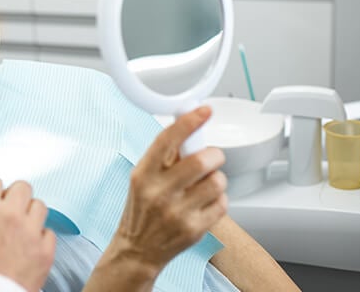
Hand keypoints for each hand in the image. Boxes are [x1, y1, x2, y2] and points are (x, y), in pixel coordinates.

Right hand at [0, 177, 55, 291]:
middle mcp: (10, 213)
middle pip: (22, 187)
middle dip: (14, 196)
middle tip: (7, 211)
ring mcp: (30, 231)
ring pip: (39, 206)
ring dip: (30, 213)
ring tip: (20, 227)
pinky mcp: (44, 251)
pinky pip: (49, 233)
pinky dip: (41, 238)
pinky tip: (29, 246)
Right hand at [110, 106, 227, 275]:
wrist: (137, 249)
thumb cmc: (142, 209)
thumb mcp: (142, 178)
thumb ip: (164, 156)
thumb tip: (187, 126)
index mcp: (143, 174)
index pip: (167, 140)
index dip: (188, 122)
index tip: (204, 110)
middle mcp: (159, 192)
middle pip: (201, 160)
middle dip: (213, 154)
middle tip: (211, 157)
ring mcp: (177, 212)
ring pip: (217, 181)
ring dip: (217, 178)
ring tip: (206, 184)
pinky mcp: (194, 229)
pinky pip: (222, 203)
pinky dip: (218, 199)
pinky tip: (204, 203)